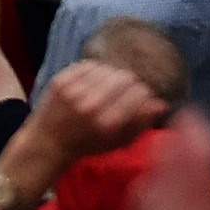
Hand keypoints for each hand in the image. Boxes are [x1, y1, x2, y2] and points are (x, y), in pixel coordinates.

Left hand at [29, 60, 171, 169]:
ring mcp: (74, 90)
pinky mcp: (61, 80)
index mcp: (108, 123)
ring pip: (108, 68)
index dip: (145, 94)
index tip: (141, 99)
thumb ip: (142, 123)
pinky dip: (95, 71)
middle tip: (125, 92)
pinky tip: (94, 82)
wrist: (48, 142)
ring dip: (112, 76)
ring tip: (108, 88)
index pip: (139, 94)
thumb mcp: (119, 142)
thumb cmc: (89, 145)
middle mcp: (91, 105)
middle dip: (130, 84)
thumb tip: (161, 103)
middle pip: (125, 77)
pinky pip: (89, 64)